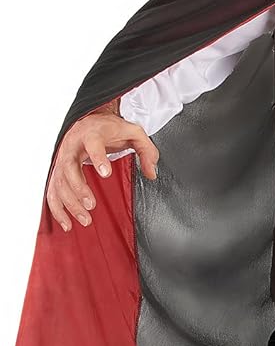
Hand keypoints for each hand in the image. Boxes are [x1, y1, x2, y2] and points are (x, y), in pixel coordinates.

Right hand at [46, 103, 159, 231]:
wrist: (90, 121)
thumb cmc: (110, 129)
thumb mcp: (134, 133)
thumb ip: (146, 151)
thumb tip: (151, 173)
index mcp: (92, 134)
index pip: (93, 144)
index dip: (98, 158)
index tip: (105, 173)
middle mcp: (73, 146)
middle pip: (69, 168)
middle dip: (79, 189)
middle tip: (92, 206)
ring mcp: (62, 159)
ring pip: (59, 183)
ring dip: (70, 203)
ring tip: (85, 220)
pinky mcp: (58, 171)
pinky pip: (53, 191)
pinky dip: (57, 209)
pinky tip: (66, 224)